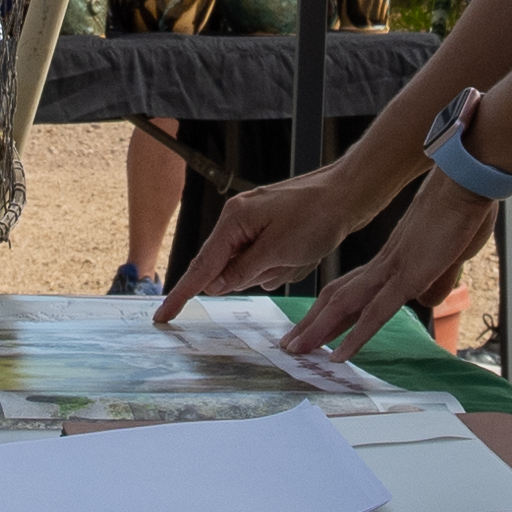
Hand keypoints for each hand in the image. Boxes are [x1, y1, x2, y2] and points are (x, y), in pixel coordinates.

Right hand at [158, 150, 376, 313]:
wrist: (350, 194)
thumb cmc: (317, 216)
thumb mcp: (278, 250)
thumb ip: (241, 271)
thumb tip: (213, 286)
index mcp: (234, 219)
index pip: (201, 266)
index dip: (181, 294)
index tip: (162, 318)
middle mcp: (238, 220)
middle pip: (229, 269)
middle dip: (259, 273)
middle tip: (288, 258)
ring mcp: (255, 225)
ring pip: (252, 270)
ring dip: (277, 270)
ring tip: (302, 252)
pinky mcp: (271, 232)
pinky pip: (269, 262)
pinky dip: (286, 265)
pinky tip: (305, 251)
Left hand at [268, 168, 488, 372]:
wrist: (466, 179)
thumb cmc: (464, 207)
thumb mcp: (451, 253)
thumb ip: (436, 279)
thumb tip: (427, 301)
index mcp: (393, 257)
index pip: (353, 288)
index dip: (331, 309)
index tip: (315, 325)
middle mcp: (385, 264)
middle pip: (338, 297)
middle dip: (312, 322)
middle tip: (290, 343)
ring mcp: (393, 270)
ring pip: (344, 306)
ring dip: (318, 331)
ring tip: (296, 351)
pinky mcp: (407, 276)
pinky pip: (374, 313)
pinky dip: (355, 336)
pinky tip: (339, 355)